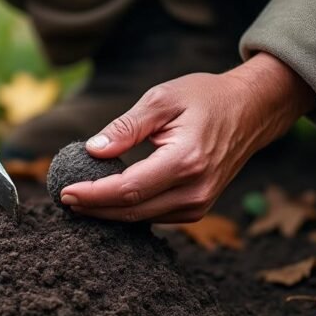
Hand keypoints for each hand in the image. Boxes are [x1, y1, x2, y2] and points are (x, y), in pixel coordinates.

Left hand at [59, 53, 315, 222]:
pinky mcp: (198, 208)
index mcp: (186, 160)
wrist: (251, 110)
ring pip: (142, 218)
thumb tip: (93, 150)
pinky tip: (108, 199)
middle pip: (132, 210)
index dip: (94, 194)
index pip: (129, 188)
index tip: (66, 191)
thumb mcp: (162, 99)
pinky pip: (155, 215)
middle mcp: (195, 189)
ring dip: (108, 211)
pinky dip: (129, 210)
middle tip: (64, 198)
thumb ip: (126, 126)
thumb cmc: (205, 98)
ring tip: (79, 198)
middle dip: (94, 207)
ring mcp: (200, 203)